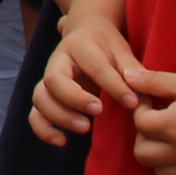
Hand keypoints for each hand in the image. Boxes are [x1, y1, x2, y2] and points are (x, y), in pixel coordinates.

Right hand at [32, 20, 151, 143]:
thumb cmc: (106, 44)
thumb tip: (140, 91)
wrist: (85, 33)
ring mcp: (47, 79)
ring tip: (85, 127)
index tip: (133, 103)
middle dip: (75, 99)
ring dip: (60, 116)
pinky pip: (35, 115)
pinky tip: (63, 141)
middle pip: (54, 80)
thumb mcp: (121, 48)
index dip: (113, 86)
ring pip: (41, 98)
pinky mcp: (45, 96)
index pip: (93, 66)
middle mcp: (57, 60)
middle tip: (99, 111)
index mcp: (79, 44)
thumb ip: (131, 68)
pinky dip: (44, 130)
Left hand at [130, 67, 175, 174]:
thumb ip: (153, 81)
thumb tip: (126, 76)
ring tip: (172, 140)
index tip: (150, 102)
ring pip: (162, 174)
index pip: (139, 124)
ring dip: (160, 158)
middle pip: (142, 155)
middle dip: (143, 138)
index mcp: (172, 126)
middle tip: (156, 124)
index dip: (140, 110)